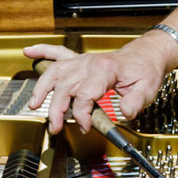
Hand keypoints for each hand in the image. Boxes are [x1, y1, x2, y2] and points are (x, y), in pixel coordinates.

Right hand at [24, 34, 176, 134]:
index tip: (84, 127)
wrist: (146, 56)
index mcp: (104, 70)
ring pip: (55, 72)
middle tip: (54, 127)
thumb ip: (136, 102)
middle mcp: (89, 64)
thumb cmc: (145, 72)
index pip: (85, 94)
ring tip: (34, 104)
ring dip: (42, 87)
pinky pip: (58, 52)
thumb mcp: (147, 89)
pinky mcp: (80, 60)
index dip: (82, 114)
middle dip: (56, 109)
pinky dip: (42, 50)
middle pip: (65, 86)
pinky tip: (30, 52)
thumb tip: (125, 113)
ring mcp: (82, 61)